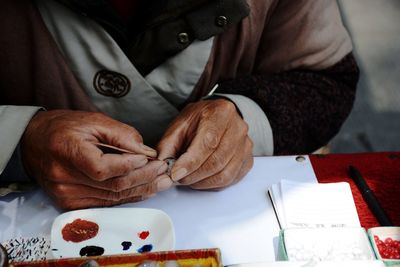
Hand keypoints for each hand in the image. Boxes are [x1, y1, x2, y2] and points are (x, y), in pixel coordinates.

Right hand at [22, 110, 171, 209]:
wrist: (35, 142)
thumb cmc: (64, 128)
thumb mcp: (94, 121)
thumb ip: (122, 135)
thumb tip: (147, 152)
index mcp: (67, 151)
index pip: (103, 168)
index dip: (129, 165)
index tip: (148, 158)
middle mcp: (64, 178)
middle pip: (112, 186)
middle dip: (144, 178)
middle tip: (164, 171)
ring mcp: (66, 195)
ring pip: (113, 197)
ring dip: (141, 190)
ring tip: (161, 181)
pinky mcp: (70, 204)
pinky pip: (106, 203)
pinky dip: (127, 196)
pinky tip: (144, 190)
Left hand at [157, 99, 252, 189]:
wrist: (218, 116)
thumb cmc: (200, 119)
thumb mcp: (180, 125)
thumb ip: (168, 144)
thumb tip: (161, 166)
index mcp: (221, 112)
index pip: (208, 142)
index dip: (190, 162)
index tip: (176, 173)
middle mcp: (238, 127)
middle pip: (217, 161)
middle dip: (194, 175)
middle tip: (179, 178)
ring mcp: (246, 144)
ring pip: (225, 173)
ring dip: (203, 182)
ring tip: (189, 179)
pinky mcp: (248, 159)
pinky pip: (232, 179)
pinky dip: (214, 184)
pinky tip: (203, 179)